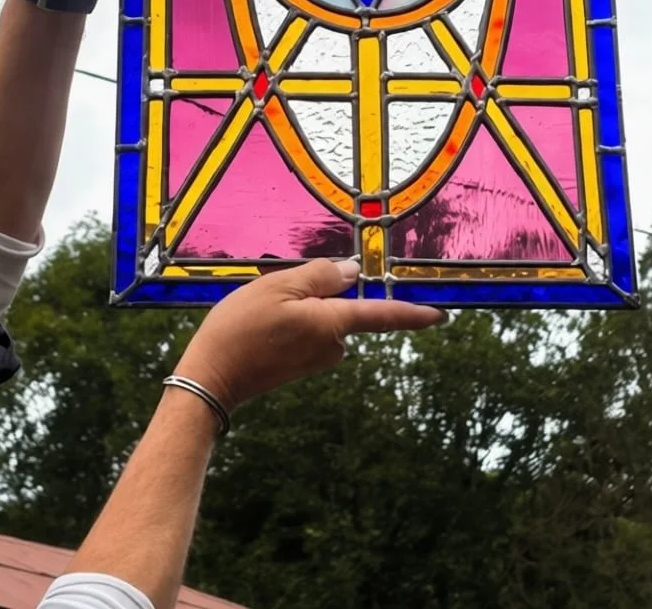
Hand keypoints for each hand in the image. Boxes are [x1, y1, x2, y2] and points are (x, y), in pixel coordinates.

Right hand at [175, 259, 444, 412]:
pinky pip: (305, 331)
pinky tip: (259, 324)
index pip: (381, 315)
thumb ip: (320, 276)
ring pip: (319, 318)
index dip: (412, 314)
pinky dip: (287, 321)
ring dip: (297, 306)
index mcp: (332, 324)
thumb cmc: (241, 329)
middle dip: (316, 292)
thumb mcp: (278, 287)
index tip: (440, 316)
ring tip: (259, 309)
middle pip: (341, 307)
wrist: (210, 379)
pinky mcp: (299, 365)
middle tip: (273, 290)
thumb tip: (352, 272)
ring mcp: (315, 359)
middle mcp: (332, 346)